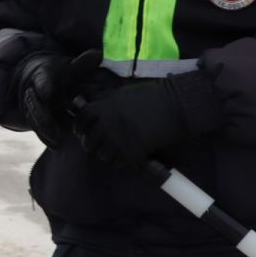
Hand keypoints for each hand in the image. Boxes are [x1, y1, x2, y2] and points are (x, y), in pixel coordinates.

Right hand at [16, 50, 103, 147]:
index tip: (47, 93)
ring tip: (55, 142)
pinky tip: (55, 145)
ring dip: (44, 131)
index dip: (44, 86)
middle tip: (53, 130)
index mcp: (43, 75)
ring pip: (34, 118)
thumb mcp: (70, 66)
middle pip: (35, 104)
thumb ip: (82, 63)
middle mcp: (34, 91)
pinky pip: (36, 126)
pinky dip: (44, 136)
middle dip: (43, 117)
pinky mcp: (34, 115)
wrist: (36, 76)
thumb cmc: (60, 71)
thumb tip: (98, 55)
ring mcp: (32, 104)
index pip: (42, 80)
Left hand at [72, 70, 220, 169]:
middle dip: (91, 144)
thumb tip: (90, 109)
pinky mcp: (134, 150)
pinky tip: (126, 156)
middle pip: (89, 141)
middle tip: (97, 144)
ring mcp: (120, 138)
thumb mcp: (122, 93)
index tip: (81, 131)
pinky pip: (119, 162)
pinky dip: (121, 161)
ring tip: (113, 150)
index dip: (79, 127)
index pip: (81, 120)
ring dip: (106, 154)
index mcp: (104, 107)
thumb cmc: (151, 96)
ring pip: (102, 154)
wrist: (176, 104)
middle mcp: (108, 123)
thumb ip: (105, 102)